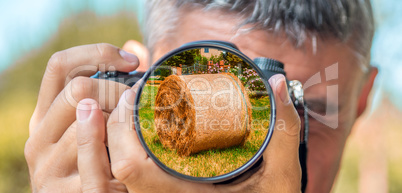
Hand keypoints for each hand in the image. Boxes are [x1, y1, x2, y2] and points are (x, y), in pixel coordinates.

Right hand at [25, 43, 139, 191]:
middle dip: (118, 90)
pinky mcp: (64, 192)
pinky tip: (132, 150)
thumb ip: (109, 91)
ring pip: (91, 121)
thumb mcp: (99, 126)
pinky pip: (97, 160)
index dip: (97, 53)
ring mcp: (47, 167)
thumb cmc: (101, 163)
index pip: (60, 65)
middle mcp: (38, 138)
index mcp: (44, 116)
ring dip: (121, 122)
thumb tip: (135, 48)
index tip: (132, 61)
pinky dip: (119, 150)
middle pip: (78, 89)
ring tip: (136, 133)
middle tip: (140, 101)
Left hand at [78, 74, 300, 192]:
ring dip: (116, 140)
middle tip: (131, 97)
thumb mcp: (282, 177)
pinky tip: (142, 135)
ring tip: (131, 110)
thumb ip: (283, 130)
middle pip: (116, 168)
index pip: (131, 168)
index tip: (133, 96)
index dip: (120, 129)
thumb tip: (279, 83)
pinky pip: (131, 180)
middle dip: (113, 128)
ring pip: (118, 176)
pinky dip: (128, 154)